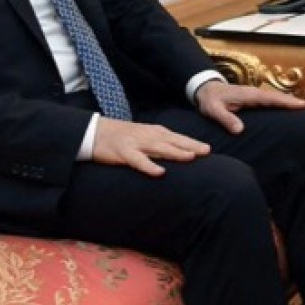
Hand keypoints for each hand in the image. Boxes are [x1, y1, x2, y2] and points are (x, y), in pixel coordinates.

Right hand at [92, 119, 210, 176]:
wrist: (95, 132)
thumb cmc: (123, 137)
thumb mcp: (145, 137)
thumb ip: (161, 143)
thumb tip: (180, 152)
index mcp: (155, 132)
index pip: (177, 138)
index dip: (193, 143)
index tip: (208, 149)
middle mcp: (148, 136)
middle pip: (173, 141)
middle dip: (190, 146)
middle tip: (207, 151)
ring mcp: (136, 143)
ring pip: (159, 148)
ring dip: (175, 152)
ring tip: (190, 157)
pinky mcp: (123, 152)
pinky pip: (138, 161)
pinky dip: (149, 166)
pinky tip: (160, 172)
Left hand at [196, 81, 304, 134]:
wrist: (205, 89)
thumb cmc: (209, 100)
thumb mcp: (213, 110)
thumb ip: (225, 119)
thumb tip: (240, 130)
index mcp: (250, 95)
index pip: (272, 99)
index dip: (288, 102)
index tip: (304, 105)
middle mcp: (255, 94)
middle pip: (279, 97)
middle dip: (296, 101)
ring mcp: (256, 95)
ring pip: (277, 98)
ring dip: (291, 102)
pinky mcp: (254, 99)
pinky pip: (272, 101)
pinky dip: (283, 103)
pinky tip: (290, 108)